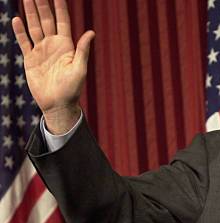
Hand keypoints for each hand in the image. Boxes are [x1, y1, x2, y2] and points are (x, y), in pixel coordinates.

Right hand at [12, 0, 94, 133]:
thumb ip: (83, 50)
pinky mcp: (31, 59)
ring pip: (34, 27)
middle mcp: (53, 45)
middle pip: (46, 19)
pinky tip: (16, 19)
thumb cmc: (72, 89)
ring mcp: (41, 51)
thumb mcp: (79, 69)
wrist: (58, 105)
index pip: (62, 20)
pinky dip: (20, 31)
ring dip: (29, 12)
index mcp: (66, 45)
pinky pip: (24, 42)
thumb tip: (91, 32)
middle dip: (41, 4)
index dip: (59, 6)